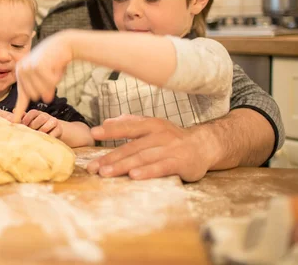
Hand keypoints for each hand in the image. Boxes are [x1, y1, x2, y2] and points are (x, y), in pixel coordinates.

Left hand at [13, 32, 73, 121]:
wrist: (63, 44)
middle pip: (35, 96)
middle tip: (51, 76)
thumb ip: (42, 89)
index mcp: (20, 74)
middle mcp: (20, 70)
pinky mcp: (36, 66)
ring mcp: (27, 68)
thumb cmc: (55, 62)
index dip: (19, 111)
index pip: (22, 97)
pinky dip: (56, 78)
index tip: (15, 123)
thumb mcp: (45, 77)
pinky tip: (56, 66)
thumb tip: (45, 100)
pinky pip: (49, 83)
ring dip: (52, 84)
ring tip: (53, 70)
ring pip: (42, 91)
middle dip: (47, 90)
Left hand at [22, 110, 62, 138]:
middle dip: (34, 126)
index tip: (22, 125)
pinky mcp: (59, 129)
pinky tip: (44, 140)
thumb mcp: (28, 122)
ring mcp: (53, 121)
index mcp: (36, 113)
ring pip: (47, 125)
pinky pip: (54, 133)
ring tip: (37, 137)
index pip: (32, 113)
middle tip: (29, 132)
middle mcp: (45, 116)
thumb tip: (13, 110)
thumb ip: (22, 118)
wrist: (52, 132)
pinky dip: (49, 137)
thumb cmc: (36, 127)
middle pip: (41, 118)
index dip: (27, 119)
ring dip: (41, 132)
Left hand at [86, 115, 215, 181]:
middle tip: (93, 167)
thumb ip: (130, 123)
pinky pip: (161, 167)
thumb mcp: (152, 126)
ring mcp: (170, 148)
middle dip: (110, 157)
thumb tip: (106, 122)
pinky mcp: (180, 163)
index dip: (111, 130)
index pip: (128, 126)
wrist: (204, 146)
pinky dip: (147, 172)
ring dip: (123, 166)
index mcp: (151, 124)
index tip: (93, 133)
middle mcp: (160, 135)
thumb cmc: (172, 138)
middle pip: (131, 147)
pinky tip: (134, 176)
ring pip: (143, 158)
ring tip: (106, 172)